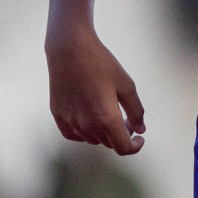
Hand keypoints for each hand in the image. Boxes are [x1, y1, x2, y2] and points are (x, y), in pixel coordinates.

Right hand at [45, 28, 145, 154]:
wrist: (70, 49)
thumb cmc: (101, 64)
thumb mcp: (126, 85)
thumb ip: (136, 111)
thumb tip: (139, 130)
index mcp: (106, 119)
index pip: (123, 147)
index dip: (134, 146)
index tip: (140, 138)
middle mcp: (87, 125)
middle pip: (108, 143)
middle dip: (121, 135)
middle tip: (127, 119)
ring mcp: (70, 121)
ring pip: (92, 139)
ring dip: (104, 133)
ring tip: (109, 113)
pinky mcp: (58, 115)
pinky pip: (74, 134)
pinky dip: (85, 132)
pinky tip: (91, 118)